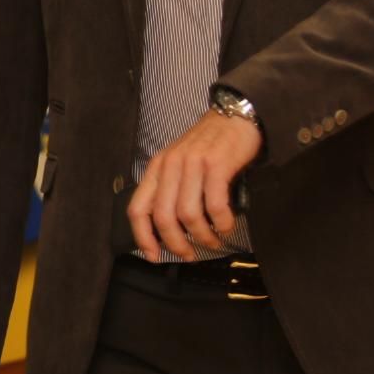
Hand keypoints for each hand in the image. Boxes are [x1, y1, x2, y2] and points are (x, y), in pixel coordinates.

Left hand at [128, 110, 261, 260]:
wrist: (235, 116)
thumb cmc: (209, 145)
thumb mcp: (180, 163)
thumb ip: (171, 188)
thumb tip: (169, 229)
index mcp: (157, 168)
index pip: (138, 208)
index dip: (143, 237)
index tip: (154, 256)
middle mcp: (171, 165)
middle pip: (163, 217)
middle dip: (176, 243)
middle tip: (190, 254)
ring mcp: (193, 164)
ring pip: (188, 214)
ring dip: (203, 236)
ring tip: (213, 241)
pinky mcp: (217, 164)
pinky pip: (215, 205)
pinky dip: (221, 222)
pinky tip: (227, 226)